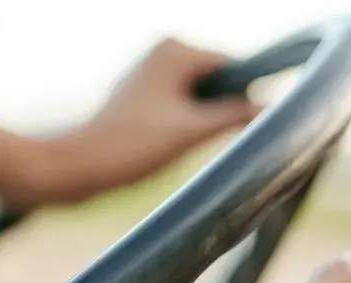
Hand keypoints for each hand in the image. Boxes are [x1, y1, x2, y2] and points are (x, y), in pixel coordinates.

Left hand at [50, 38, 258, 198]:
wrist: (79, 165)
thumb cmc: (130, 145)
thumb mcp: (191, 132)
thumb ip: (234, 116)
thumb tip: (271, 108)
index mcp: (175, 50)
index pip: (234, 67)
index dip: (245, 97)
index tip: (245, 129)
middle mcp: (163, 52)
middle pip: (219, 82)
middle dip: (221, 110)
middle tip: (203, 140)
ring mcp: (152, 73)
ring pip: (202, 97)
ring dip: (204, 121)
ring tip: (183, 143)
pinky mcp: (144, 94)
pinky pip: (184, 105)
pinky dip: (187, 125)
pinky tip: (170, 144)